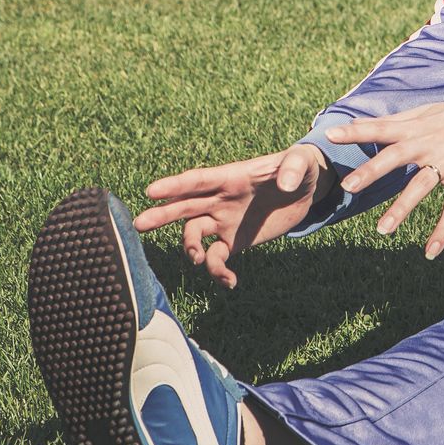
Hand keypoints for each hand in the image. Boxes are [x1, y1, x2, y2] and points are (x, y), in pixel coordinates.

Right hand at [136, 144, 327, 288]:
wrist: (305, 190)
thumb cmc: (298, 168)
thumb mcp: (300, 162)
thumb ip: (292, 168)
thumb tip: (284, 184)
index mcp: (230, 177)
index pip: (197, 180)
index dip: (174, 186)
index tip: (151, 191)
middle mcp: (220, 199)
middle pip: (184, 207)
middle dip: (162, 215)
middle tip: (139, 225)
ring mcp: (223, 221)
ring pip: (194, 234)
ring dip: (190, 247)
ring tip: (199, 258)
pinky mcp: (234, 241)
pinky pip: (216, 258)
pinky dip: (217, 271)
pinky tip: (230, 281)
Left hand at [329, 100, 443, 259]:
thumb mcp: (432, 112)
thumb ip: (400, 120)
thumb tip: (366, 124)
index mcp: (419, 127)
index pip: (382, 127)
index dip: (356, 131)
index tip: (330, 135)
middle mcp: (431, 143)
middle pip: (396, 157)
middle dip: (371, 172)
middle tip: (348, 187)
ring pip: (421, 187)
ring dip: (401, 209)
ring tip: (382, 230)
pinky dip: (442, 231)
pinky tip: (430, 252)